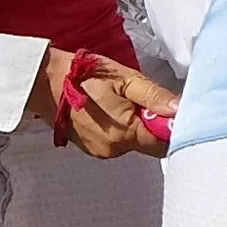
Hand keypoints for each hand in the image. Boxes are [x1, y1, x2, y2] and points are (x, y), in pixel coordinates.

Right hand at [28, 50, 180, 158]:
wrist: (46, 80)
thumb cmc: (84, 75)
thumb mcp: (126, 79)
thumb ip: (155, 97)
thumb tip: (180, 109)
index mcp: (126, 133)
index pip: (164, 142)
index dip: (171, 126)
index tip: (169, 109)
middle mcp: (114, 149)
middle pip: (149, 144)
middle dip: (152, 123)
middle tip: (142, 99)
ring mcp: (100, 150)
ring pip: (133, 142)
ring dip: (135, 124)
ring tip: (121, 101)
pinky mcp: (91, 148)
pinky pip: (117, 141)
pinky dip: (120, 127)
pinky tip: (108, 109)